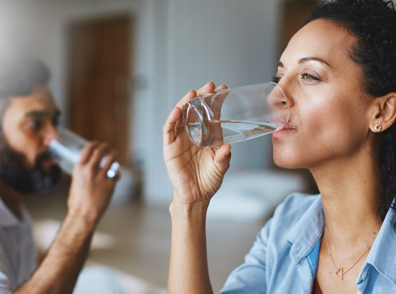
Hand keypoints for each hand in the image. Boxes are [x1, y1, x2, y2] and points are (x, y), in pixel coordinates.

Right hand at [67, 141, 119, 225]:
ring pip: (112, 158)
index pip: (88, 149)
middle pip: (101, 150)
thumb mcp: (76, 181)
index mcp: (79, 168)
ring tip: (115, 154)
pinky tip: (116, 175)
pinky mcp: (110, 182)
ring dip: (114, 154)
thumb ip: (83, 172)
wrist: (83, 214)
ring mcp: (101, 175)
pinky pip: (116, 173)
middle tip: (108, 148)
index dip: (94, 144)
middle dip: (105, 147)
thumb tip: (89, 166)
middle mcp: (90, 169)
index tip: (97, 144)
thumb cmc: (78, 202)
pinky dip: (117, 173)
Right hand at [163, 82, 231, 205]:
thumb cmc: (208, 181)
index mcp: (207, 136)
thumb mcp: (220, 168)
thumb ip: (224, 157)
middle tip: (210, 86)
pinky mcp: (169, 147)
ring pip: (181, 116)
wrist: (196, 197)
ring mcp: (180, 140)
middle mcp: (193, 134)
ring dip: (185, 103)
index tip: (224, 90)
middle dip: (201, 97)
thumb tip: (227, 147)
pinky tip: (177, 110)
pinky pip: (168, 130)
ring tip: (193, 93)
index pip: (210, 115)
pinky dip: (172, 118)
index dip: (216, 102)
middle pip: (195, 111)